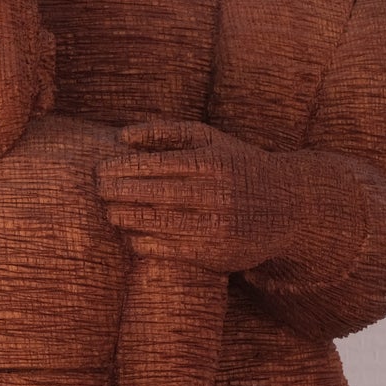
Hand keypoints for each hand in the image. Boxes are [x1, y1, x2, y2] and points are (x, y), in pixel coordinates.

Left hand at [98, 119, 287, 272]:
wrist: (289, 204)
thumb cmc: (237, 165)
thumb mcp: (210, 139)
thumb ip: (166, 132)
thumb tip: (121, 136)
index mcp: (211, 162)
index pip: (155, 165)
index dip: (123, 168)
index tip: (101, 169)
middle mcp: (215, 193)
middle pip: (154, 194)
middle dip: (119, 192)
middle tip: (97, 189)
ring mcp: (217, 225)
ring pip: (160, 223)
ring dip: (127, 219)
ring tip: (109, 212)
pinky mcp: (218, 253)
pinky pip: (172, 250)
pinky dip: (146, 243)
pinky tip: (131, 236)